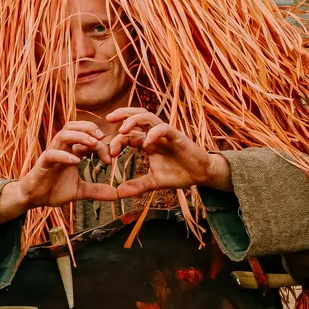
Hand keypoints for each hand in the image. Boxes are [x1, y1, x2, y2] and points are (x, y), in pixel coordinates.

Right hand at [0, 121, 118, 222]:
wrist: (34, 198)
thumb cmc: (54, 190)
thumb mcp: (80, 190)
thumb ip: (97, 190)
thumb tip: (117, 195)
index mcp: (70, 151)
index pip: (86, 138)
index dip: (100, 145)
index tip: (110, 159)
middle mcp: (61, 149)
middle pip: (72, 127)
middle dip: (88, 128)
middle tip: (102, 137)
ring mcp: (51, 154)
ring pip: (62, 135)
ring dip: (78, 136)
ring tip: (92, 142)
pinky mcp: (43, 163)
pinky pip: (52, 154)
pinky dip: (64, 156)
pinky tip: (76, 161)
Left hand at [101, 108, 230, 198]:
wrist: (201, 175)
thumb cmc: (179, 174)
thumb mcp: (153, 182)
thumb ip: (136, 186)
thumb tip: (118, 193)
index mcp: (147, 142)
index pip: (128, 135)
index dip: (117, 141)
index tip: (109, 155)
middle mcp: (155, 134)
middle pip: (137, 116)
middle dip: (122, 114)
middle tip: (108, 118)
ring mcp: (166, 134)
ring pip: (148, 117)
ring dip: (134, 120)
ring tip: (123, 129)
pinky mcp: (177, 136)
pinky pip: (164, 128)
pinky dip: (154, 133)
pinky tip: (146, 142)